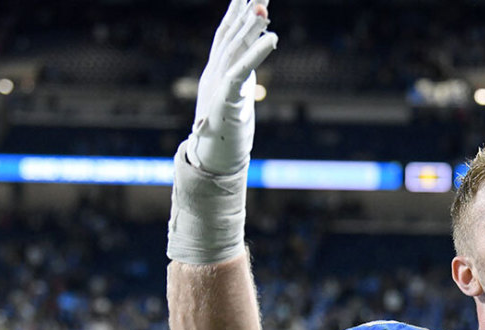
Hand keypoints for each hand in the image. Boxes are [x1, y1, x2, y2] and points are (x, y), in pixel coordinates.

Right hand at [185, 0, 277, 174]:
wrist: (212, 159)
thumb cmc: (226, 130)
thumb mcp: (236, 95)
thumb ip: (243, 73)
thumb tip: (254, 56)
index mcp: (216, 70)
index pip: (226, 33)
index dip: (236, 11)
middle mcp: (215, 72)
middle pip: (230, 34)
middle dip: (244, 10)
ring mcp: (218, 84)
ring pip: (235, 48)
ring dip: (250, 26)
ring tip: (264, 6)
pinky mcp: (225, 99)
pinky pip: (242, 71)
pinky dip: (257, 53)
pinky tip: (272, 37)